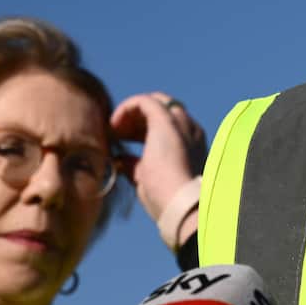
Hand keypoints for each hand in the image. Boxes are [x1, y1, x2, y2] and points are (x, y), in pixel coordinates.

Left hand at [111, 92, 206, 223]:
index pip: (168, 123)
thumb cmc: (166, 199)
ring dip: (132, 112)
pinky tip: (114, 124)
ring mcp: (180, 122)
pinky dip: (127, 107)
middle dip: (138, 118)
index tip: (125, 141)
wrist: (180, 203)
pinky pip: (144, 101)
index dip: (143, 129)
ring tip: (115, 128)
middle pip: (162, 108)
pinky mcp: (165, 119)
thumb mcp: (149, 178)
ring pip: (155, 101)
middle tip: (118, 133)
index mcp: (191, 142)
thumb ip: (136, 166)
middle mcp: (189, 128)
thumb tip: (120, 159)